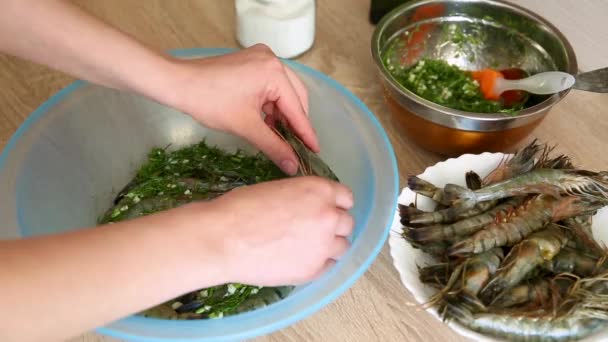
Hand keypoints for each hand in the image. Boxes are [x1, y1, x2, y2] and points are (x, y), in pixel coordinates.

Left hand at [160, 44, 317, 175]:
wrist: (179, 83)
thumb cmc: (209, 101)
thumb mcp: (246, 126)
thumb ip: (274, 146)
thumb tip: (292, 166)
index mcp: (274, 72)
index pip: (297, 108)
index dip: (306, 133)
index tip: (315, 150)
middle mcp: (272, 60)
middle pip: (296, 97)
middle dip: (296, 123)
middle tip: (298, 147)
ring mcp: (262, 58)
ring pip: (284, 92)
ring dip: (283, 114)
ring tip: (280, 136)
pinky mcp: (252, 62)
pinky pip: (272, 86)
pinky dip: (272, 104)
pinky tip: (267, 121)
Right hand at [181, 176, 353, 286]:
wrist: (224, 239)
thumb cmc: (241, 208)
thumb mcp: (278, 189)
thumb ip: (303, 197)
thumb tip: (308, 207)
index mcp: (319, 190)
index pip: (346, 197)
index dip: (335, 203)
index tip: (327, 209)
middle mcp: (328, 216)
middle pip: (347, 223)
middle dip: (334, 225)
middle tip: (315, 229)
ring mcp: (323, 246)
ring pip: (342, 247)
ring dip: (329, 246)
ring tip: (308, 247)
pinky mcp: (313, 270)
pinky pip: (329, 267)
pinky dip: (319, 263)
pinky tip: (300, 259)